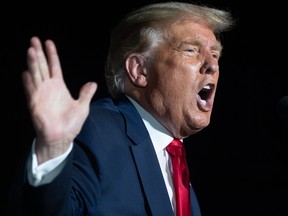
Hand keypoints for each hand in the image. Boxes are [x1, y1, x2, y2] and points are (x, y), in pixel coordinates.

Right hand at [22, 36, 96, 163]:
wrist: (62, 138)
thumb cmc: (71, 123)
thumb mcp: (82, 106)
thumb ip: (85, 94)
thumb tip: (93, 83)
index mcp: (59, 87)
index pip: (55, 67)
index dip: (52, 55)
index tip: (48, 42)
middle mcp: (49, 88)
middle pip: (43, 66)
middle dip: (38, 53)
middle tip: (34, 39)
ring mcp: (41, 95)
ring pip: (36, 75)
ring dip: (33, 63)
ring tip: (31, 50)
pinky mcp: (35, 105)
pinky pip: (31, 92)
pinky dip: (28, 83)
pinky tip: (26, 73)